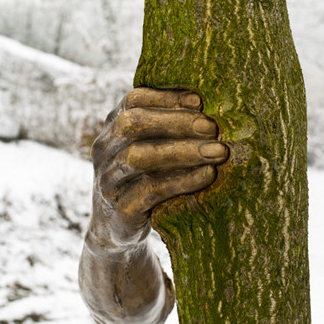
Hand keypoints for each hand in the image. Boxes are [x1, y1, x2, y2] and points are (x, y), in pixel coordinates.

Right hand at [89, 88, 228, 248]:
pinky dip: (181, 181)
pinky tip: (207, 174)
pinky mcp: (120, 210)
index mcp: (113, 126)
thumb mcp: (151, 146)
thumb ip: (169, 127)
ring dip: (182, 151)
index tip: (199, 101)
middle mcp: (105, 149)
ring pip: (138, 157)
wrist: (116, 226)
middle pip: (132, 124)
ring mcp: (108, 180)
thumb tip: (212, 106)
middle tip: (212, 128)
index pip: (133, 100)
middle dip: (176, 122)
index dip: (166, 97)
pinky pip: (150, 190)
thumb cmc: (144, 176)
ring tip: (218, 151)